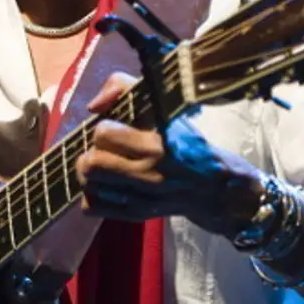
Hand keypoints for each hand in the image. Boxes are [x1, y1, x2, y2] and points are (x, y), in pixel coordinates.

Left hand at [73, 72, 261, 237]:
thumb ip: (125, 88)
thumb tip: (94, 107)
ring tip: (103, 166)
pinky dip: (92, 195)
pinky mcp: (136, 214)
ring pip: (89, 185)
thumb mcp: (166, 108)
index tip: (117, 129)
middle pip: (91, 163)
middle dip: (91, 152)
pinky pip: (93, 206)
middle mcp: (150, 173)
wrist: (214, 187)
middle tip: (104, 150)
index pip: (104, 134)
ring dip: (90, 174)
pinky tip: (106, 186)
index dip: (105, 128)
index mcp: (158, 143)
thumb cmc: (187, 143)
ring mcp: (142, 197)